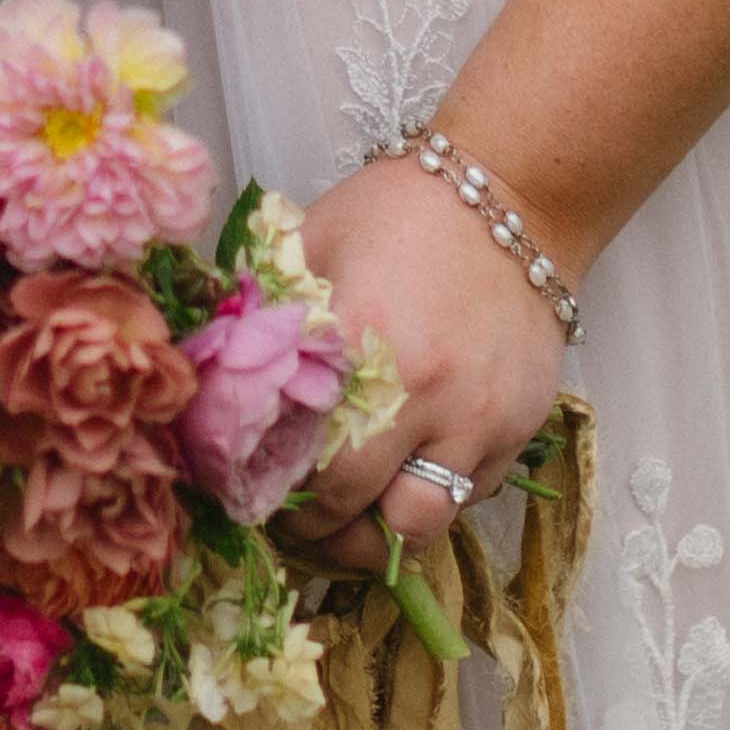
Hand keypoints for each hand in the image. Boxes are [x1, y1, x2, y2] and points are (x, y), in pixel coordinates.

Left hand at [286, 150, 576, 574]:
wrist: (513, 196)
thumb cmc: (400, 212)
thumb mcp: (313, 241)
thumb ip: (266, 312)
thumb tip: (211, 375)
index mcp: (355, 337)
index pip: (296, 454)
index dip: (269, 493)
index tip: (255, 498)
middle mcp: (420, 390)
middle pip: (352, 507)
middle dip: (316, 529)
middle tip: (297, 519)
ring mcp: (476, 417)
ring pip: (418, 525)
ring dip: (378, 533)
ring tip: (354, 517)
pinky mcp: (518, 427)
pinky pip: (468, 497)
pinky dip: (433, 497)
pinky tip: (409, 470)